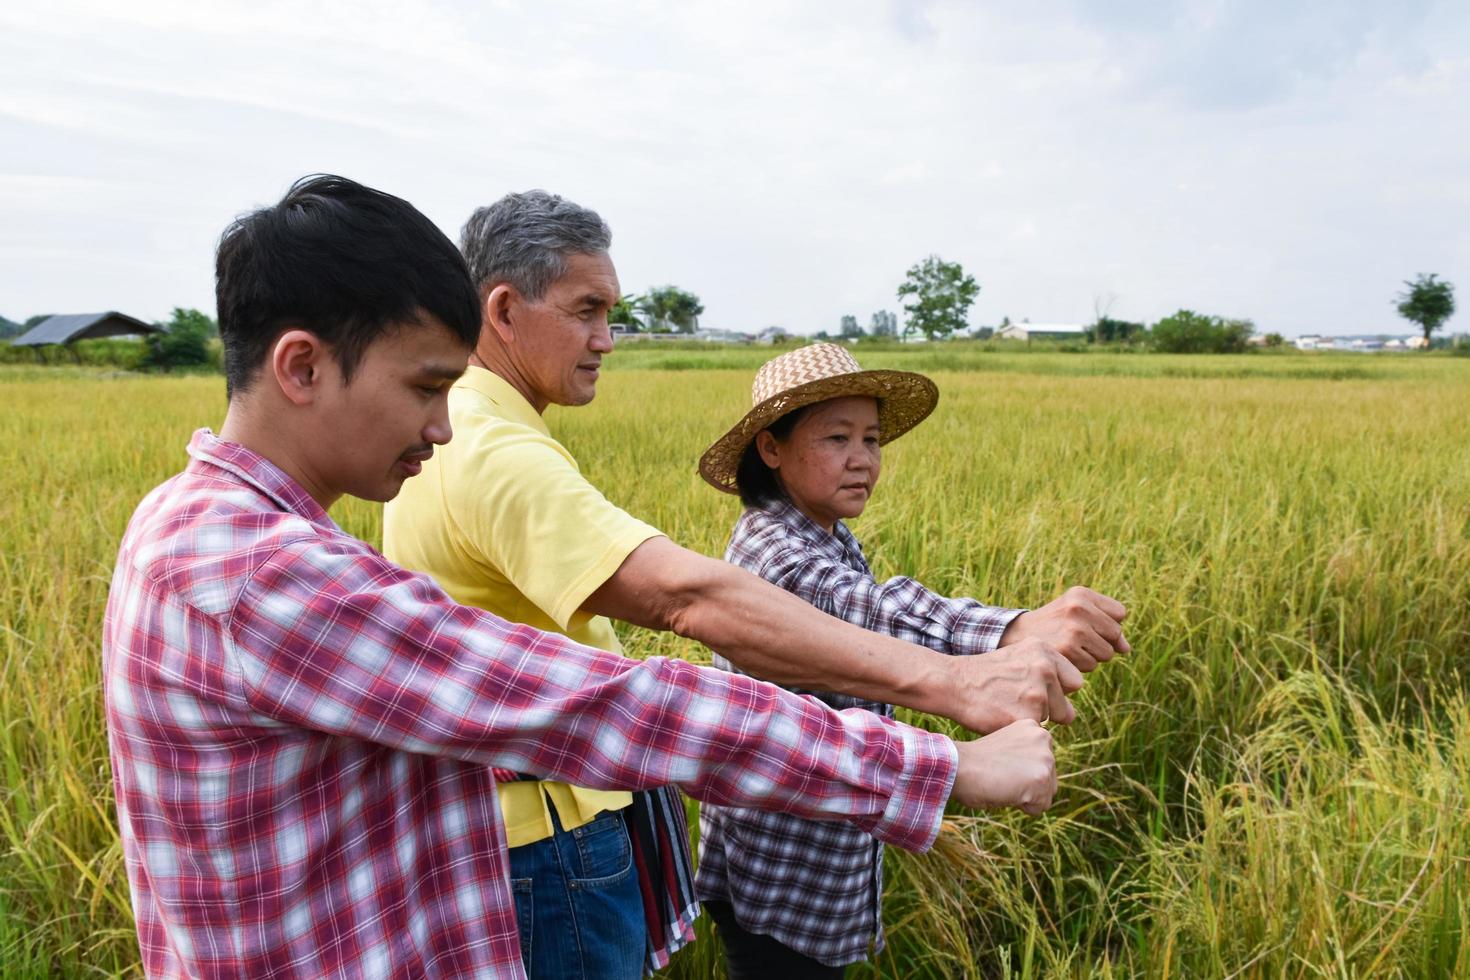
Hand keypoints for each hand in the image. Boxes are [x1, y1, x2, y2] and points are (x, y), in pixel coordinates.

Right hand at [943, 638, 1084, 732]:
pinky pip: (1037, 731)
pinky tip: (1004, 718)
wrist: (953, 682)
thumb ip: (1047, 669)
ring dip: (1036, 719)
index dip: (1058, 691)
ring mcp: (1038, 693)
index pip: (1075, 681)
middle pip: (1067, 705)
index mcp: (1045, 651)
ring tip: (1009, 708)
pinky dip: (1023, 729)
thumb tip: (1073, 696)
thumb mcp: (1019, 656)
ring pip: (1054, 719)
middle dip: (1051, 709)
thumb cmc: (985, 674)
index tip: (1038, 692)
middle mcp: (1046, 669)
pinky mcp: (1028, 716)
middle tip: (1021, 703)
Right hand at [950, 720, 1055, 814]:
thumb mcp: (1005, 748)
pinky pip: (1040, 807)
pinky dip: (1023, 807)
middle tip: (1000, 774)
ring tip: (1004, 781)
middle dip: (1027, 785)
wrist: (958, 765)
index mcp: (1034, 727)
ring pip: (1046, 794)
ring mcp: (1045, 758)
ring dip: (1025, 796)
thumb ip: (1024, 755)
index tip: (1000, 764)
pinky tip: (1006, 790)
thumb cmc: (973, 761)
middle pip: (1049, 779)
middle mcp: (1044, 738)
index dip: (1020, 772)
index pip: (1042, 763)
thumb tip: (1033, 776)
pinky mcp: (1042, 778)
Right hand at [1000, 586, 1128, 672]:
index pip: (1120, 613)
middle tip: (1075, 637)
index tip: (1086, 624)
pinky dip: (1080, 666)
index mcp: (1082, 594)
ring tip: (1068, 647)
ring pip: (1106, 653)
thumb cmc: (1053, 625)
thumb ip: (1107, 626)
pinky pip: (1092, 665)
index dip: (1106, 624)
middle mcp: (1079, 607)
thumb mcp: (1077, 614)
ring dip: (1091, 656)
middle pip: (1116, 634)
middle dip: (1101, 641)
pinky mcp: (1068, 649)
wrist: (1016, 636)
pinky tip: (1063, 656)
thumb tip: (1126, 649)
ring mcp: (1074, 628)